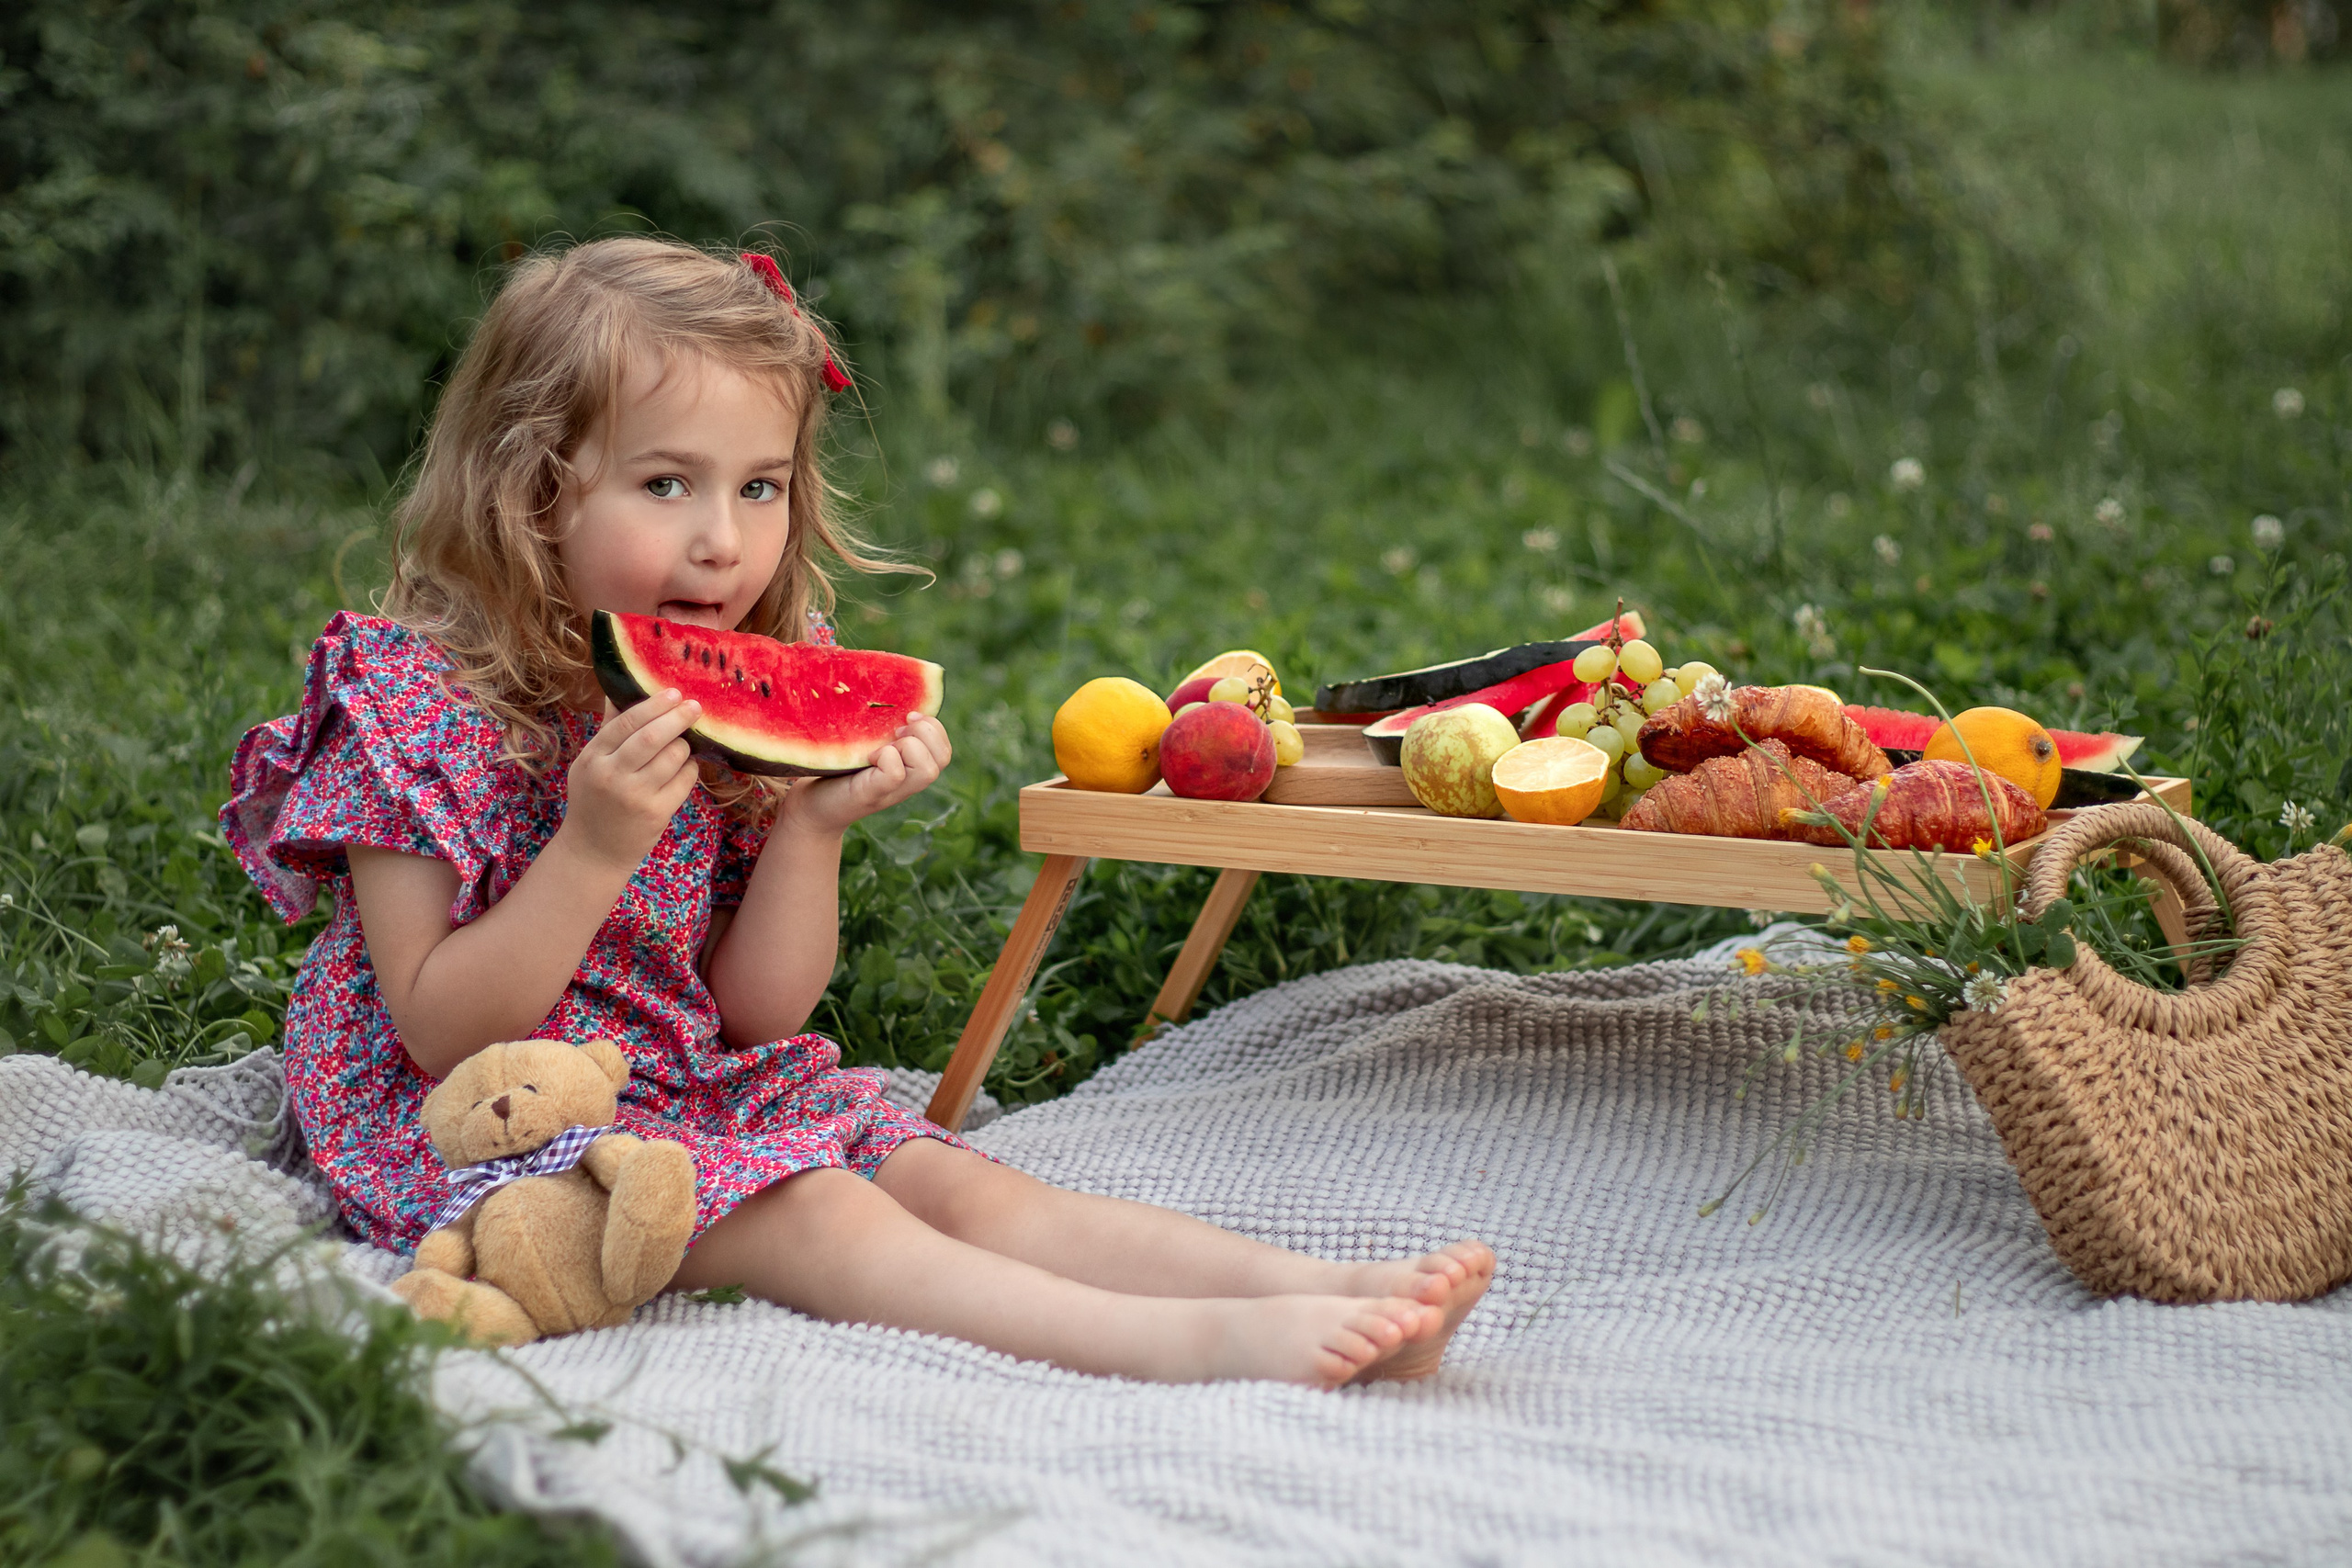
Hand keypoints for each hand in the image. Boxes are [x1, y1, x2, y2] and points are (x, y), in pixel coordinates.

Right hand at [558, 691, 703, 873]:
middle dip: (678, 717)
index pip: (626, 722)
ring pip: (673, 756)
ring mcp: (635, 795)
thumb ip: (608, 729)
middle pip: (653, 737)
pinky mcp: (656, 813)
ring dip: (685, 746)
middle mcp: (612, 775)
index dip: (654, 704)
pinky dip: (689, 769)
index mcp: (593, 758)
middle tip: (694, 707)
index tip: (674, 693)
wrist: (594, 851)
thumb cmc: (594, 800)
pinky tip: (684, 768)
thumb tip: (619, 691)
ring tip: (683, 745)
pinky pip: (685, 780)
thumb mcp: (589, 764)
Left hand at [777, 714, 951, 837]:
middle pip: (944, 757)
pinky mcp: (871, 795)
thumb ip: (881, 725)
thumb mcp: (864, 741)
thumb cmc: (834, 769)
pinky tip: (868, 757)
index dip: (934, 726)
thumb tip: (884, 682)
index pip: (944, 748)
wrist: (808, 806)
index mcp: (910, 767)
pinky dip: (886, 758)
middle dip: (926, 733)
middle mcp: (907, 782)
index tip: (906, 717)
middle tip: (894, 732)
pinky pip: (895, 773)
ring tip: (883, 747)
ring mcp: (892, 791)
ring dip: (909, 747)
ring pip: (928, 769)